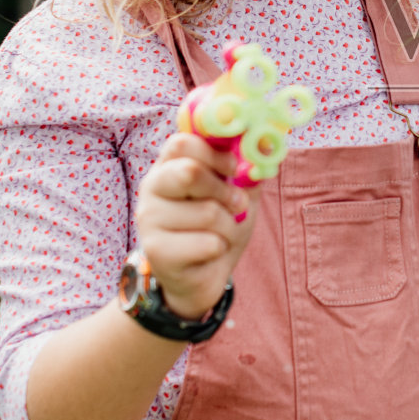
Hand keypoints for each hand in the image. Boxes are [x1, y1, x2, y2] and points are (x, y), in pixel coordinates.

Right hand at [133, 133, 254, 319]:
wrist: (201, 276)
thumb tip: (269, 145)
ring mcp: (149, 220)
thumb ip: (247, 169)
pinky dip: (221, 248)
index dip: (216, 153)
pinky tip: (209, 253)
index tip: (234, 168)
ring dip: (229, 226)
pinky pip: (208, 243)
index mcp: (169, 166)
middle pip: (190, 172)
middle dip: (226, 192)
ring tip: (221, 234)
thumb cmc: (217, 227)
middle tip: (236, 205)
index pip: (182, 142)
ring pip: (208, 213)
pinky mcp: (157, 251)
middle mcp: (152, 188)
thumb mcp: (237, 193)